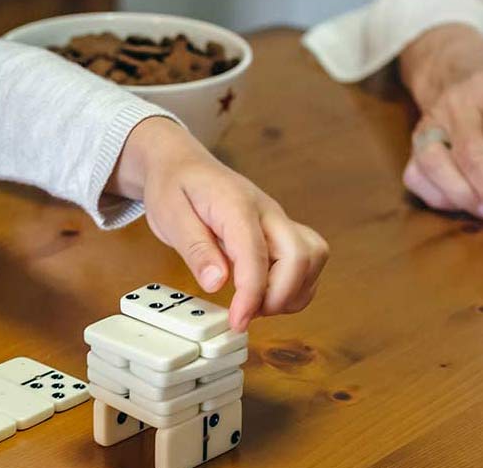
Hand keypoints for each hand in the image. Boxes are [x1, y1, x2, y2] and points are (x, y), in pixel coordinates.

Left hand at [110, 117, 328, 330]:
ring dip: (292, 291)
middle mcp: (266, 210)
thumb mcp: (169, 216)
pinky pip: (306, 259)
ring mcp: (277, 220)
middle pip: (301, 255)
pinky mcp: (279, 231)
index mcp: (236, 204)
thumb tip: (216, 283)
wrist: (181, 163)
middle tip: (246, 313)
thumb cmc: (173, 186)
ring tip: (256, 304)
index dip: (252, 294)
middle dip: (281, 295)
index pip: (257, 254)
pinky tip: (264, 293)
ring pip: (313, 257)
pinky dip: (294, 284)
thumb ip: (195, 248)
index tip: (238, 320)